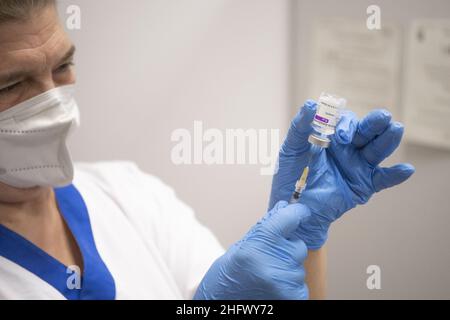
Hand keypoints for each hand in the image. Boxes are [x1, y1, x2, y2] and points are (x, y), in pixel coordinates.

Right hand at [194, 201, 310, 299]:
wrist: (221, 298)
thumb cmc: (230, 271)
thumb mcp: (244, 243)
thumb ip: (266, 227)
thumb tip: (284, 208)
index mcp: (260, 241)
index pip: (289, 218)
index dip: (298, 212)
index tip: (302, 211)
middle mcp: (272, 260)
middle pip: (298, 246)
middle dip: (289, 250)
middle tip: (270, 259)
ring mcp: (283, 280)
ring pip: (299, 268)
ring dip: (288, 270)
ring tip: (267, 277)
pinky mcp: (291, 297)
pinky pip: (301, 286)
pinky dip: (291, 287)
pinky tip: (274, 287)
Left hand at [269, 100, 414, 248]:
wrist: (292, 206)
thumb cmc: (290, 174)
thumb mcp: (292, 148)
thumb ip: (300, 127)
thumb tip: (310, 104)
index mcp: (332, 135)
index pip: (346, 121)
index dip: (346, 124)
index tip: (340, 136)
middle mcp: (349, 147)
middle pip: (367, 130)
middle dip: (374, 122)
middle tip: (382, 117)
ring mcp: (357, 165)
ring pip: (377, 149)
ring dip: (388, 139)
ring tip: (396, 129)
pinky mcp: (363, 185)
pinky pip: (382, 179)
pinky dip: (395, 175)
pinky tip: (406, 169)